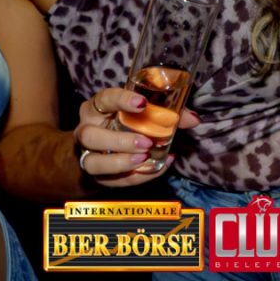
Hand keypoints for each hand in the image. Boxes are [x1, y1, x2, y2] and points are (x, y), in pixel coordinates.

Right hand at [73, 87, 198, 186]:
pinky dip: (134, 178)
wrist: (104, 145)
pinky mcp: (97, 176)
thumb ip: (166, 112)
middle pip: (90, 136)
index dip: (121, 100)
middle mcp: (86, 130)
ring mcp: (88, 155)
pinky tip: (152, 169)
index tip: (142, 103)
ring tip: (144, 159)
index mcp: (96, 107)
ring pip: (93, 163)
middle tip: (145, 142)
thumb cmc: (125, 121)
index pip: (104, 99)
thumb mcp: (141, 112)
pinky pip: (112, 181)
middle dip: (118, 141)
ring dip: (120, 163)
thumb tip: (193, 119)